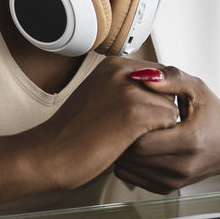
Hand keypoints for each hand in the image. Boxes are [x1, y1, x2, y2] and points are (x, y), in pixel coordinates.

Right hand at [22, 56, 178, 190]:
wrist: (48, 153)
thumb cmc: (72, 133)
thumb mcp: (99, 96)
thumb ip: (125, 90)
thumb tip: (158, 98)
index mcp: (112, 65)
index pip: (158, 75)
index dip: (156, 100)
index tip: (146, 119)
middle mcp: (121, 71)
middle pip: (167, 90)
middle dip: (160, 112)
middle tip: (141, 133)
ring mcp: (128, 90)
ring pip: (171, 107)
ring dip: (160, 128)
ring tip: (136, 141)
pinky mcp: (134, 113)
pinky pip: (169, 123)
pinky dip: (160, 139)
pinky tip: (137, 147)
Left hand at [113, 66, 219, 193]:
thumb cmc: (213, 114)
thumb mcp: (197, 89)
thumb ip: (171, 78)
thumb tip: (141, 76)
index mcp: (189, 141)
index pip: (142, 140)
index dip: (129, 124)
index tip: (127, 108)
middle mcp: (182, 166)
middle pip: (133, 156)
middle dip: (122, 136)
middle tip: (118, 118)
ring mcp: (173, 181)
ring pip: (129, 169)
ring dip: (122, 150)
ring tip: (124, 130)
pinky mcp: (166, 188)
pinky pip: (132, 178)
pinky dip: (127, 162)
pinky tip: (132, 145)